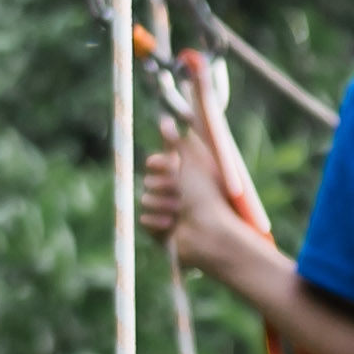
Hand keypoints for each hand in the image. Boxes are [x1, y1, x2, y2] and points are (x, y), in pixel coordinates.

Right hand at [136, 135, 258, 285]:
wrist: (210, 234)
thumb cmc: (206, 196)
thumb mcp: (192, 161)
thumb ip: (177, 141)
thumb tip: (165, 119)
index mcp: (188, 176)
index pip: (159, 162)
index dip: (159, 163)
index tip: (164, 163)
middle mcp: (179, 193)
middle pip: (149, 180)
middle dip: (162, 185)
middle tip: (177, 191)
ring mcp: (169, 213)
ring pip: (145, 200)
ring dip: (161, 204)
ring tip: (177, 211)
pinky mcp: (162, 232)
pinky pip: (144, 220)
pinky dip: (156, 222)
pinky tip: (171, 226)